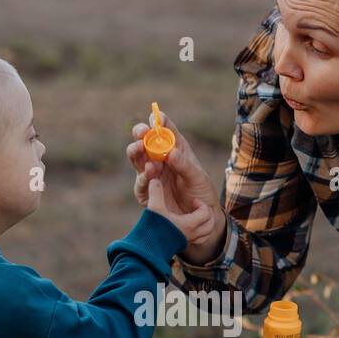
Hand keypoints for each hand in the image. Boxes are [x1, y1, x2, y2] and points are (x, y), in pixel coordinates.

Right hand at [127, 111, 225, 263]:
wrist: (199, 219)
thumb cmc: (201, 193)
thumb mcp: (197, 177)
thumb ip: (184, 164)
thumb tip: (170, 152)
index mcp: (176, 149)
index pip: (164, 129)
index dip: (158, 121)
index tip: (154, 118)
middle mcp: (161, 159)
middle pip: (144, 140)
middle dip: (140, 133)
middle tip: (141, 133)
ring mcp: (152, 174)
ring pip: (137, 158)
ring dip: (136, 151)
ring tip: (140, 148)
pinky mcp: (146, 191)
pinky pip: (141, 182)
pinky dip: (143, 176)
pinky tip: (150, 171)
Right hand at [146, 176, 215, 248]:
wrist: (147, 249)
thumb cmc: (153, 228)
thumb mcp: (154, 208)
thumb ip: (155, 192)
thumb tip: (154, 179)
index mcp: (189, 224)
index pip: (206, 212)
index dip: (201, 204)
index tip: (193, 201)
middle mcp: (192, 234)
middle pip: (210, 223)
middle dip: (206, 213)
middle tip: (197, 207)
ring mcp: (189, 240)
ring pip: (207, 232)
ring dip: (205, 223)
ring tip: (196, 216)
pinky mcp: (183, 245)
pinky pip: (200, 240)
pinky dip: (200, 232)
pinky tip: (191, 226)